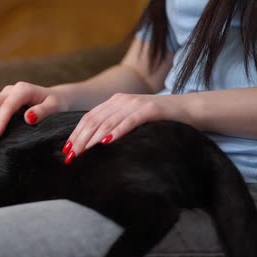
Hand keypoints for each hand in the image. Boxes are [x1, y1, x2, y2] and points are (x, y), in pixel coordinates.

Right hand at [0, 82, 69, 138]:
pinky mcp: (0, 100)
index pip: (8, 106)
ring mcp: (4, 94)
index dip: (0, 120)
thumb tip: (28, 117)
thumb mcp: (56, 107)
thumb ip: (43, 112)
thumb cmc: (58, 105)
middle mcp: (10, 90)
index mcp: (23, 90)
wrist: (58, 99)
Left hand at [63, 93, 194, 163]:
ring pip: (107, 121)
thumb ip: (115, 126)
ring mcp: (135, 103)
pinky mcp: (150, 110)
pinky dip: (116, 131)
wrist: (189, 109)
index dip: (76, 134)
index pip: (89, 118)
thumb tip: (96, 146)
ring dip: (92, 138)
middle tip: (71, 156)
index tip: (67, 150)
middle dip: (80, 139)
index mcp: (114, 102)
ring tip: (83, 152)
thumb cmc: (160, 120)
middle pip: (94, 120)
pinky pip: (129, 121)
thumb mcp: (132, 120)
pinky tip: (106, 142)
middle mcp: (121, 100)